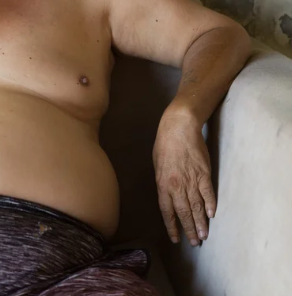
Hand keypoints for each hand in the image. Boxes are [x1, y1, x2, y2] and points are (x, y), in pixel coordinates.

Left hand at [152, 110, 216, 246]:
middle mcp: (177, 186)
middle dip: (189, 229)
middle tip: (194, 242)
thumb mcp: (157, 164)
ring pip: (197, 207)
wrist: (179, 127)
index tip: (176, 238)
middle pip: (184, 213)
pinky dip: (211, 205)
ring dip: (201, 222)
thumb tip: (168, 196)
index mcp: (163, 184)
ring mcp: (191, 180)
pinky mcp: (204, 174)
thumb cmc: (164, 144)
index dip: (172, 226)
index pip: (167, 211)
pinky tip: (212, 215)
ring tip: (204, 235)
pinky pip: (208, 193)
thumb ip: (163, 182)